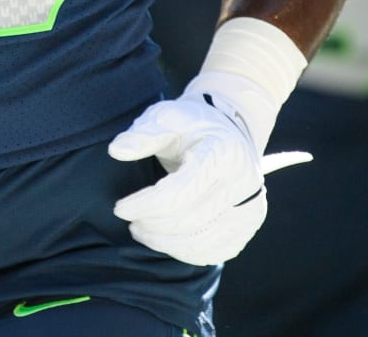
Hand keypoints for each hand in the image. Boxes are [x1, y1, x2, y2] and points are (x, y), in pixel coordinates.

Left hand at [109, 71, 309, 265]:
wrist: (230, 132)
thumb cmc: (192, 124)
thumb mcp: (167, 115)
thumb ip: (143, 133)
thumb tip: (117, 151)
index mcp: (222, 152)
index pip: (180, 191)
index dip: (146, 205)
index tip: (119, 208)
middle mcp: (243, 183)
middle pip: (191, 219)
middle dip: (153, 225)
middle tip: (129, 220)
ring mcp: (250, 207)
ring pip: (203, 242)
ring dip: (166, 243)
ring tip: (141, 231)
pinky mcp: (247, 225)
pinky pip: (215, 252)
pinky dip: (186, 252)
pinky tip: (165, 240)